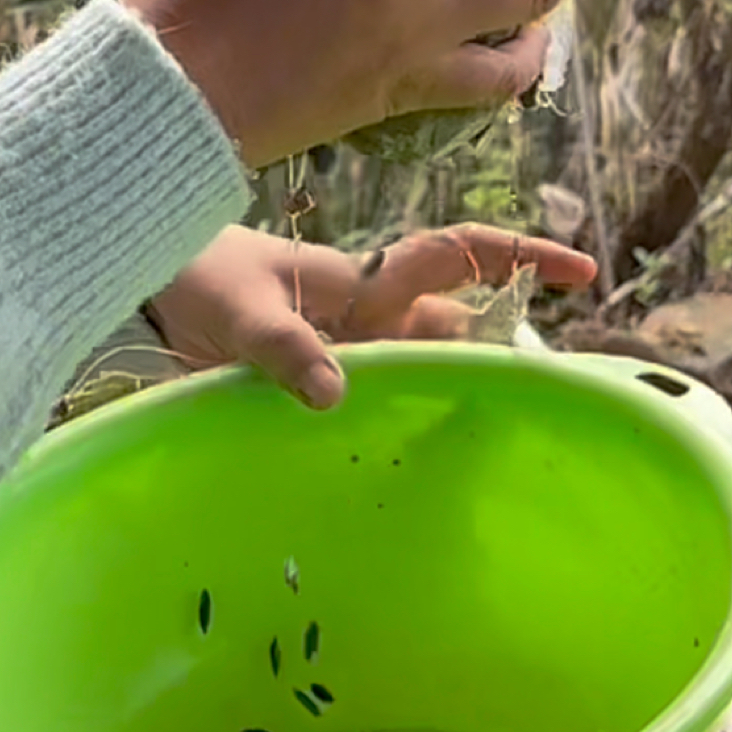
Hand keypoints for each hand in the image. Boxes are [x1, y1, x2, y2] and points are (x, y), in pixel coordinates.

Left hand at [146, 224, 598, 409]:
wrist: (150, 280)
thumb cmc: (201, 276)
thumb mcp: (241, 310)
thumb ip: (285, 348)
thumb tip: (336, 391)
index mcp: (366, 280)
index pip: (459, 258)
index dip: (521, 259)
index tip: (580, 271)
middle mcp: (371, 314)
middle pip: (455, 335)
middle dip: (496, 362)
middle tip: (535, 410)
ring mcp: (349, 351)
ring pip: (420, 374)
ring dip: (445, 402)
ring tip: (482, 454)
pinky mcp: (320, 384)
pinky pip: (375, 404)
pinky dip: (394, 429)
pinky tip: (405, 472)